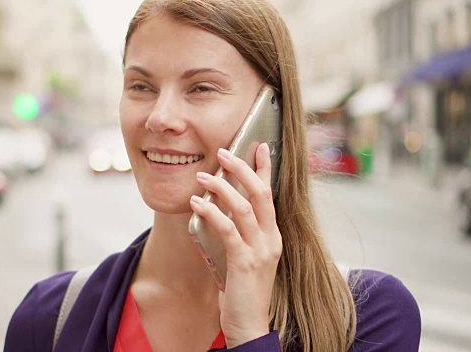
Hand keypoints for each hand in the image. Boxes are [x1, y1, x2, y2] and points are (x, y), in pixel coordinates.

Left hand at [189, 143, 281, 347]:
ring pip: (244, 207)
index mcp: (273, 236)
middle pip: (261, 194)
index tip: (259, 146)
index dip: (266, 169)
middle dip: (243, 169)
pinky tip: (197, 203)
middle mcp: (271, 240)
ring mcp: (260, 251)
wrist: (249, 325)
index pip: (271, 195)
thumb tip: (216, 211)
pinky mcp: (245, 262)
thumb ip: (238, 235)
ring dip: (222, 187)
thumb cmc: (243, 291)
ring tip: (204, 175)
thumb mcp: (244, 257)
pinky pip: (228, 229)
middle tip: (224, 152)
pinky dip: (212, 212)